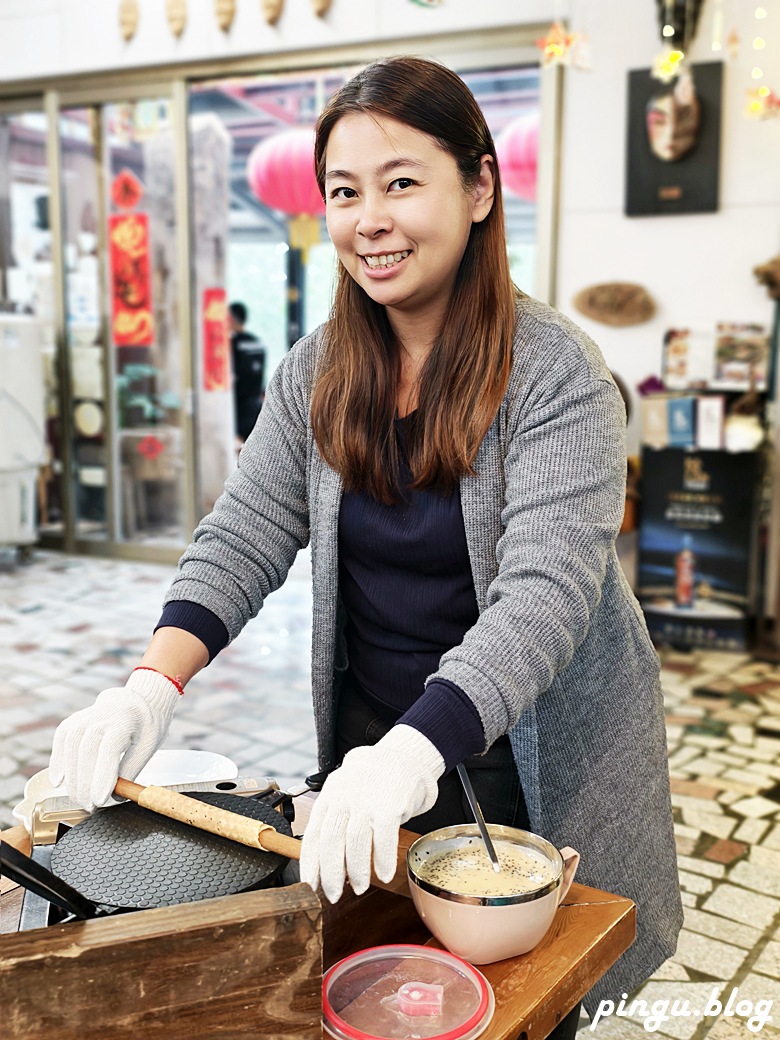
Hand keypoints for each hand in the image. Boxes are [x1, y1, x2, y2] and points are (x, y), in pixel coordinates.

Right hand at [49, 669, 181, 811]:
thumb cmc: (144, 725)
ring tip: (80, 799)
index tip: (100, 800)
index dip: (102, 777)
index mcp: (124, 721)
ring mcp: (83, 717)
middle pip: (87, 752)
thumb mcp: (148, 745)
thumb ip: (131, 769)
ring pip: (71, 749)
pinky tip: (60, 781)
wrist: (132, 701)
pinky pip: (61, 742)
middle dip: (86, 785)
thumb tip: (115, 797)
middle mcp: (101, 716)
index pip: (109, 750)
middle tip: (90, 806)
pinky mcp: (72, 722)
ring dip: (72, 779)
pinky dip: (58, 762)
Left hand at [300, 725, 444, 902]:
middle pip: (331, 841)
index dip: (310, 864)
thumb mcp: (345, 792)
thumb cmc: (373, 781)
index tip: (310, 886)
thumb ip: (334, 819)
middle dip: (330, 874)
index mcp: (329, 795)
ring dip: (356, 871)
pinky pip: (384, 840)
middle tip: (333, 894)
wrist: (404, 756)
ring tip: (359, 887)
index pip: (313, 834)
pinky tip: (385, 873)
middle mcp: (344, 796)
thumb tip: (323, 861)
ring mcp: (367, 799)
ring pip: (355, 843)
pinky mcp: (390, 804)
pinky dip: (383, 861)